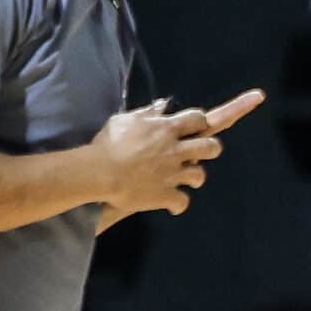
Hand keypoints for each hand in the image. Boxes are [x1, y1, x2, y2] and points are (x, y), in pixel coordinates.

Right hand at [96, 88, 264, 217]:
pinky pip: (183, 202)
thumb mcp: (125, 120)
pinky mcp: (166, 195)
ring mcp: (173, 174)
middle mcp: (174, 150)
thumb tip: (162, 105)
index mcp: (166, 129)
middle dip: (210, 148)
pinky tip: (171, 205)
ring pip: (200, 175)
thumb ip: (147, 113)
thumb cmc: (107, 143)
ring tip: (185, 179)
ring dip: (194, 177)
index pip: (198, 118)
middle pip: (211, 147)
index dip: (199, 122)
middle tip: (199, 152)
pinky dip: (177, 204)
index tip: (194, 127)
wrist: (99, 173)